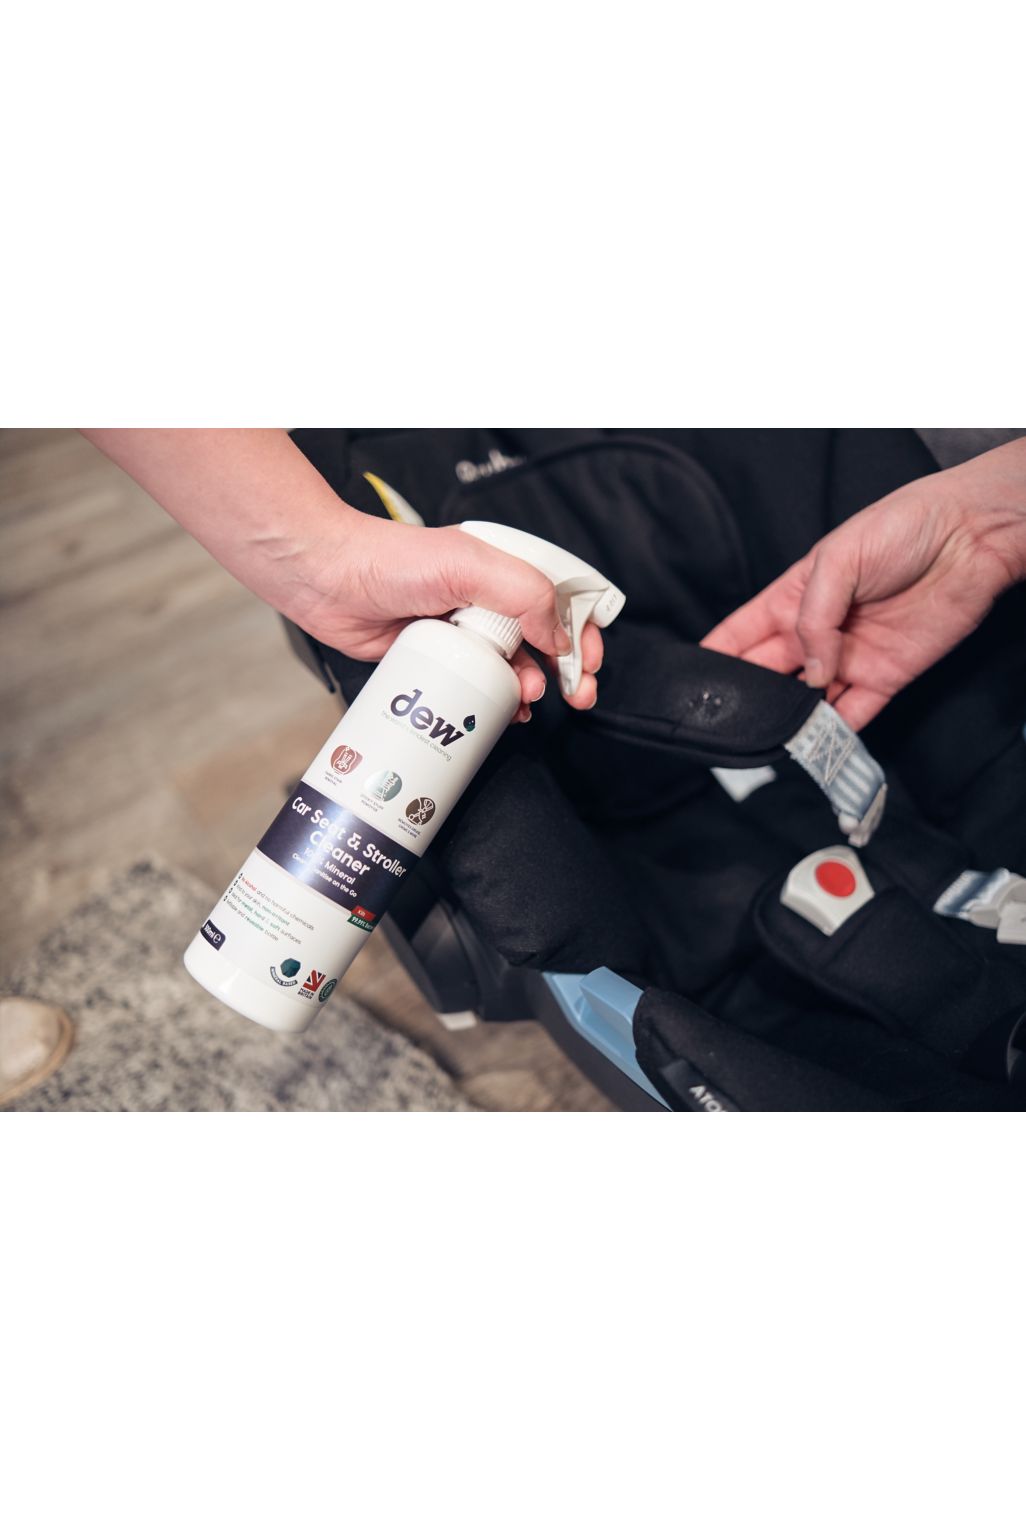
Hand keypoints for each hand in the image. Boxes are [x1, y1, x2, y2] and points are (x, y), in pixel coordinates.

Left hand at [293, 515, 603, 721]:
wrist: (326, 581)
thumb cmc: (387, 560)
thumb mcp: (469, 565)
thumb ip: (523, 594)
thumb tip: (557, 636)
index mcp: (502, 566)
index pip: (561, 597)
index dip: (583, 630)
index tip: (588, 662)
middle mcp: (487, 597)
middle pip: (546, 636)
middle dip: (568, 668)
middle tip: (577, 694)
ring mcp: (463, 630)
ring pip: (515, 665)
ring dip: (533, 687)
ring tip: (531, 699)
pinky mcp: (437, 657)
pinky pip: (477, 685)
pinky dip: (497, 702)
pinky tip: (504, 711)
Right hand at [702, 440, 1025, 728]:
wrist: (970, 538)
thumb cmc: (903, 526)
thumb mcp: (838, 557)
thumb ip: (813, 617)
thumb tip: (811, 673)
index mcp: (792, 597)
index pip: (740, 634)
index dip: (714, 656)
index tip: (691, 684)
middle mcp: (815, 633)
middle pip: (766, 675)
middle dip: (744, 698)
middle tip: (724, 722)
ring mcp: (848, 658)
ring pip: (805, 702)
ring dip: (787, 722)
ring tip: (765, 740)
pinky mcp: (885, 678)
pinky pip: (853, 714)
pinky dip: (835, 734)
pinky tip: (815, 745)